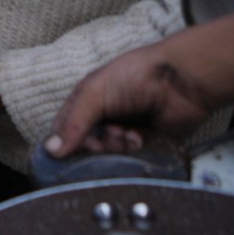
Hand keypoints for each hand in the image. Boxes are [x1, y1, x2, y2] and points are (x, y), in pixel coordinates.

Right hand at [42, 38, 231, 158]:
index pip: (64, 130)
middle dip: (95, 146)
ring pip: (109, 155)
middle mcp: (103, 117)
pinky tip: (140, 138)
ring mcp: (124, 131)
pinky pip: (131, 159)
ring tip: (128, 133)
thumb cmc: (137, 75)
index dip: (65, 142)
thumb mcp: (95, 92)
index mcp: (86, 100)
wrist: (182, 81)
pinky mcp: (145, 143)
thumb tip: (51, 151)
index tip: (72, 150)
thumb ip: (73, 122)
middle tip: (106, 138)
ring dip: (116, 148)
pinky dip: (133, 151)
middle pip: (86, 147)